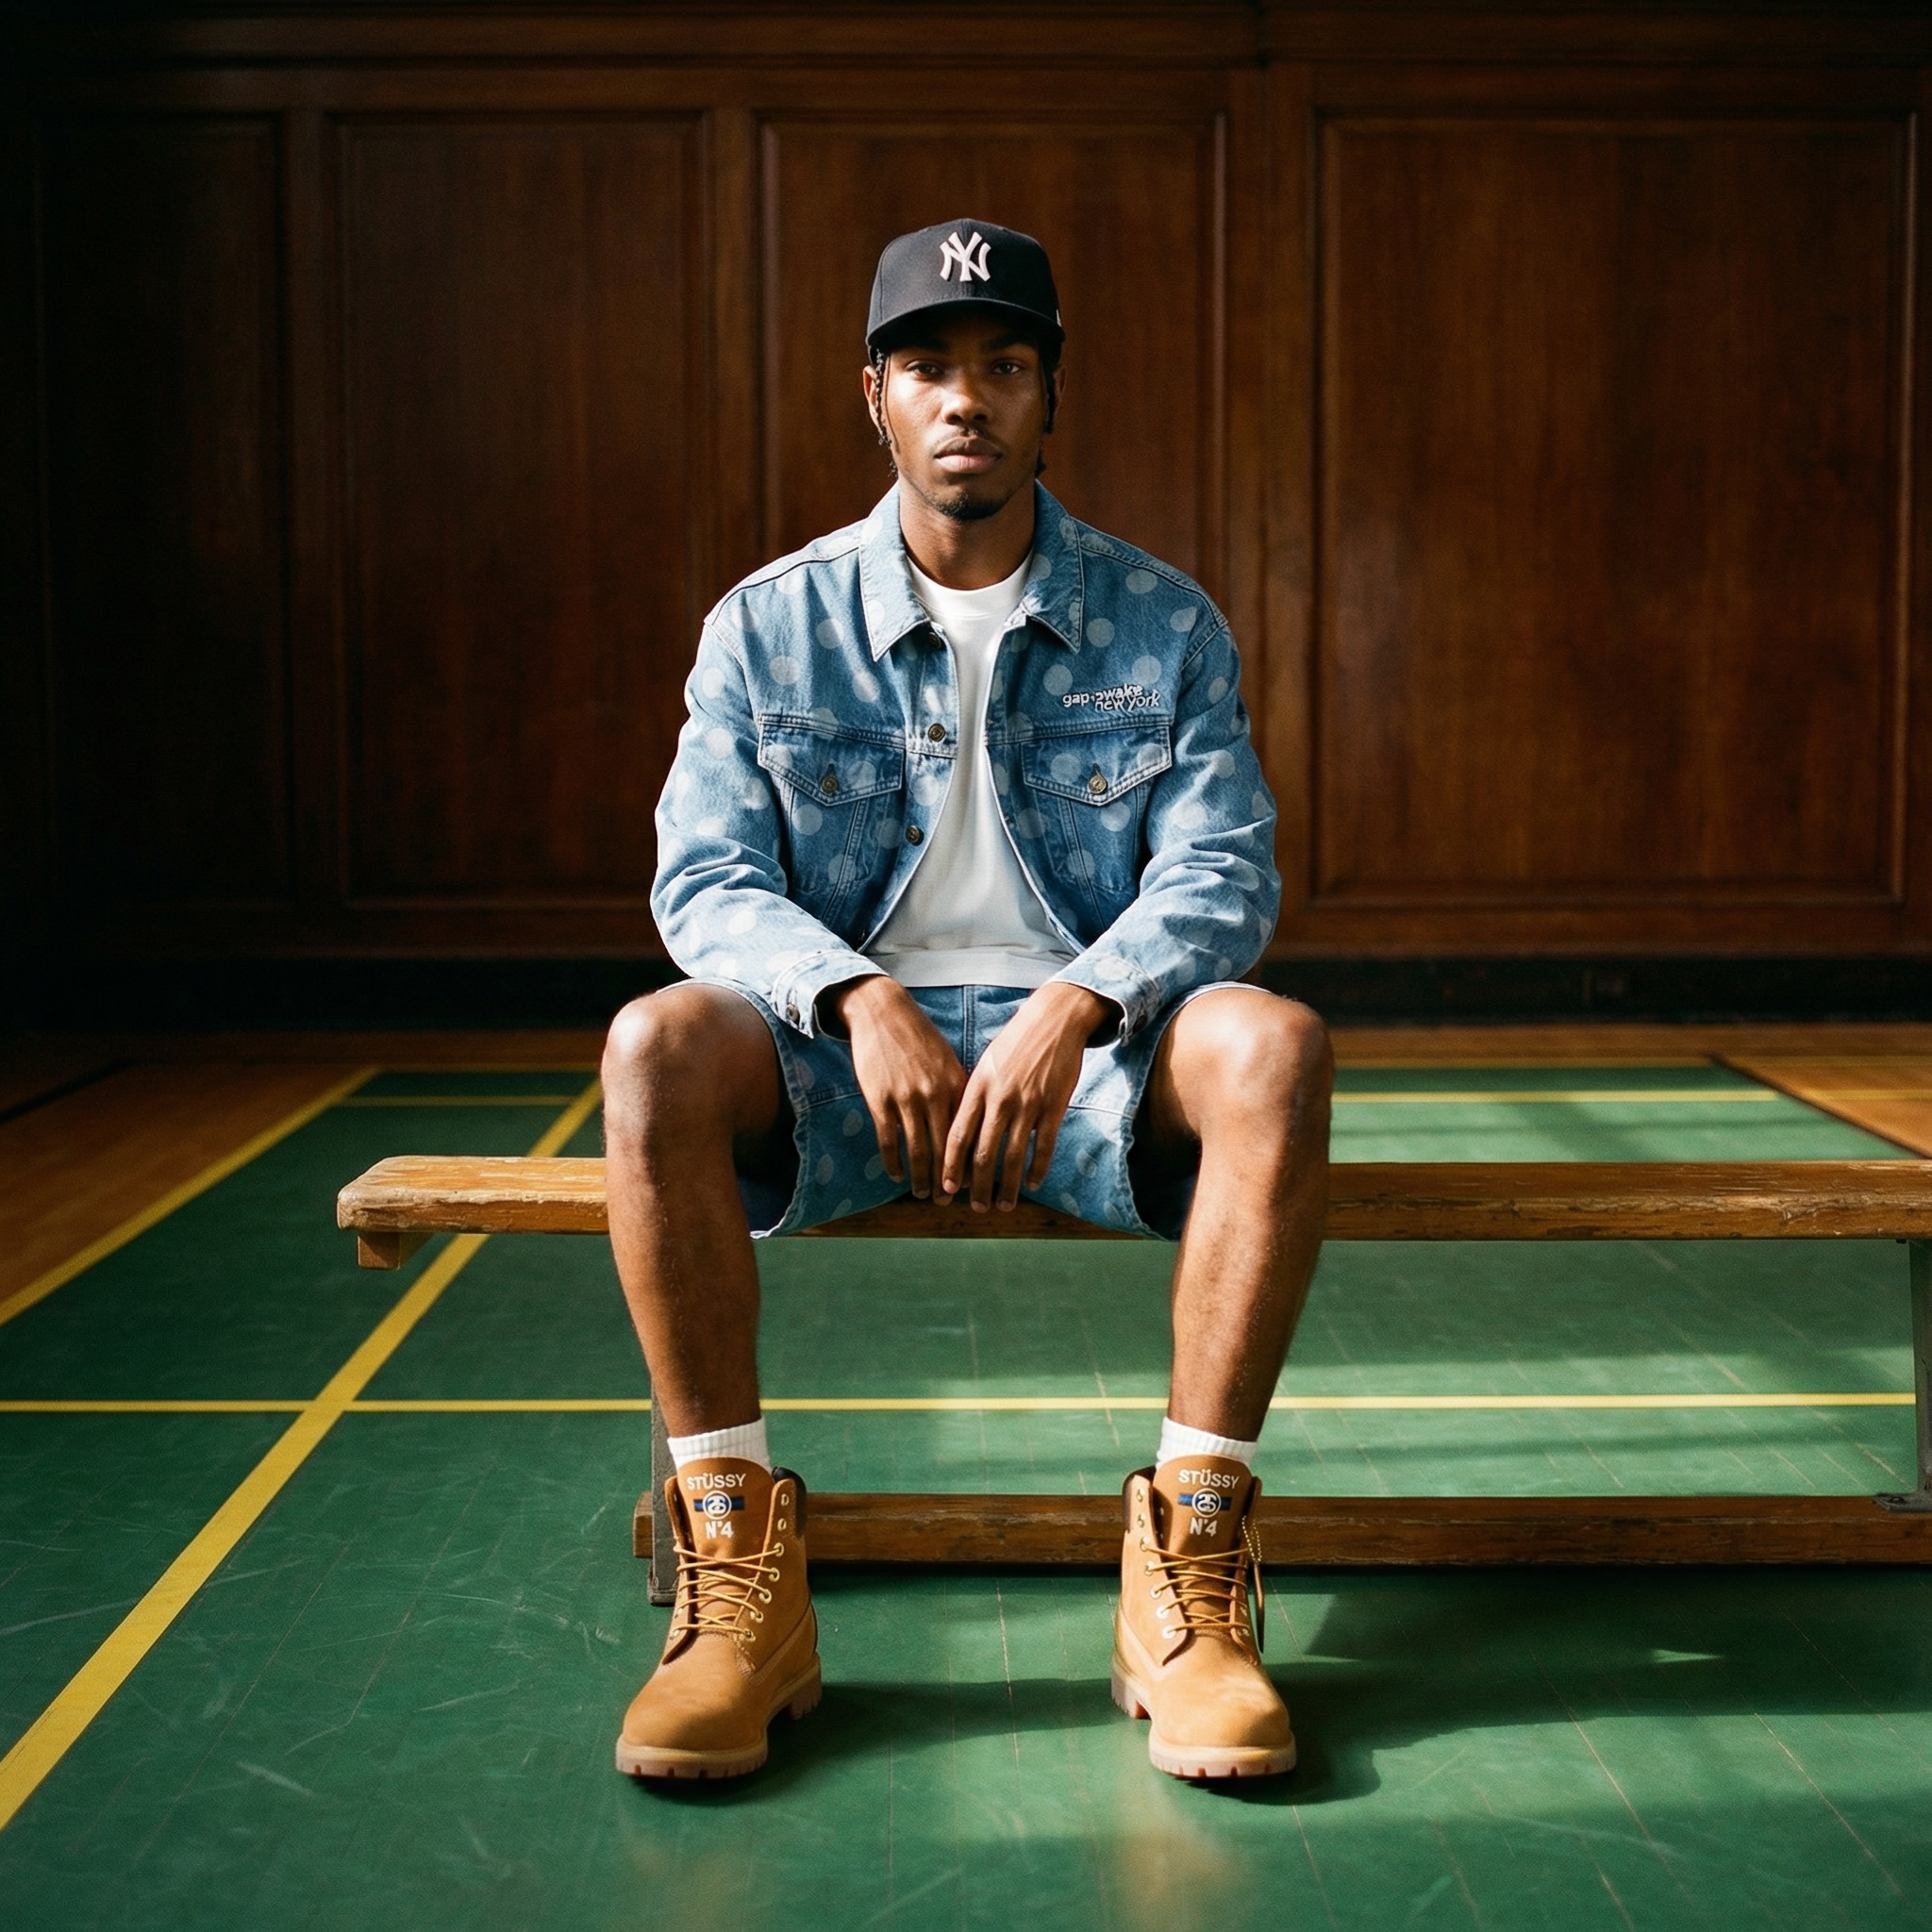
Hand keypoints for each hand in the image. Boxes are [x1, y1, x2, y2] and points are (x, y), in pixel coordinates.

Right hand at [827, 975, 965, 1199]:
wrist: (883, 1011)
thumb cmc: (919, 1036)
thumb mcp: (947, 1061)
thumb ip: (958, 1092)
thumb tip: (970, 1125)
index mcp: (956, 1085)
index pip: (967, 1135)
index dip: (970, 1164)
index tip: (972, 1185)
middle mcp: (934, 1095)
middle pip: (945, 1150)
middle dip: (948, 1181)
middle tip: (948, 1202)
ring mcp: (906, 1098)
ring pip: (917, 1151)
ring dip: (921, 1179)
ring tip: (922, 1194)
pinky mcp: (880, 1099)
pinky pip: (889, 1140)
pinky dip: (894, 1162)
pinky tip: (897, 1175)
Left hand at [943, 982, 1113, 1211]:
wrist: (1053, 1020)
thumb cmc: (1015, 1043)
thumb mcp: (986, 1065)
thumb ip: (973, 1097)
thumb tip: (961, 1131)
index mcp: (978, 1089)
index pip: (958, 1136)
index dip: (951, 1167)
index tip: (947, 1188)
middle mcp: (999, 1099)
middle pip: (983, 1154)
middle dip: (977, 1187)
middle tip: (976, 1208)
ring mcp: (1027, 1105)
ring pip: (1013, 1157)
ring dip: (1007, 1187)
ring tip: (1003, 1205)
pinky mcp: (1053, 1107)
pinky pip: (1043, 1147)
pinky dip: (1037, 1170)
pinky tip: (1032, 1184)